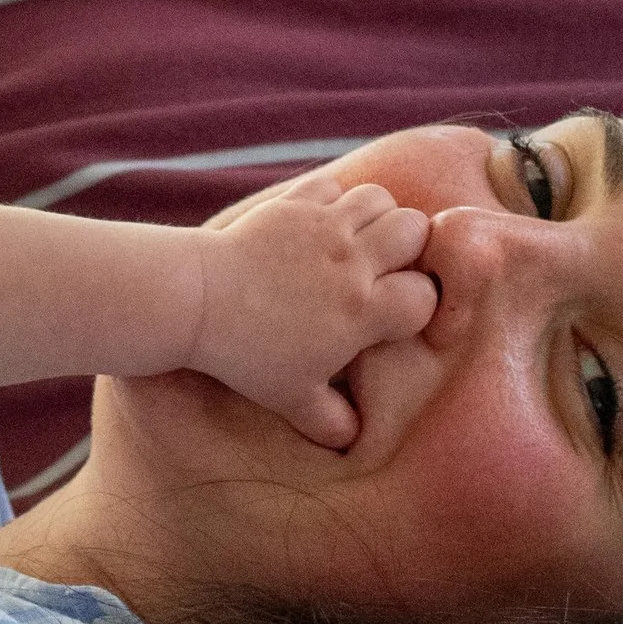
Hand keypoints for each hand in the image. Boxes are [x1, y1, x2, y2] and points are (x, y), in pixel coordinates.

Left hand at [187, 161, 435, 448]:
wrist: (197, 300)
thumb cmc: (246, 355)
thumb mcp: (290, 397)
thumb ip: (329, 419)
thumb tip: (352, 437)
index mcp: (362, 310)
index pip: (425, 295)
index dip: (418, 305)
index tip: (395, 316)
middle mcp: (353, 261)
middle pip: (416, 229)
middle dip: (410, 247)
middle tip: (385, 267)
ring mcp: (323, 226)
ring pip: (380, 198)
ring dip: (378, 216)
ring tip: (359, 240)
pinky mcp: (294, 203)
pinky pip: (333, 186)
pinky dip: (333, 199)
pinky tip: (317, 223)